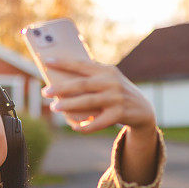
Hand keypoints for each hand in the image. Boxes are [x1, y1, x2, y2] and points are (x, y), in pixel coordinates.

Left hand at [41, 59, 156, 133]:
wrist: (143, 110)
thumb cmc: (117, 93)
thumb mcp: (109, 81)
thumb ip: (91, 78)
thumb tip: (61, 81)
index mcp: (107, 70)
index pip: (82, 64)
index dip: (64, 62)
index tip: (47, 61)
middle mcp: (112, 82)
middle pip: (82, 84)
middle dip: (61, 88)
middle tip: (45, 92)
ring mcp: (116, 98)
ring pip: (87, 102)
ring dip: (68, 105)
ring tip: (54, 107)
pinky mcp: (120, 114)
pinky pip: (98, 122)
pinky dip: (85, 126)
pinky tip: (75, 126)